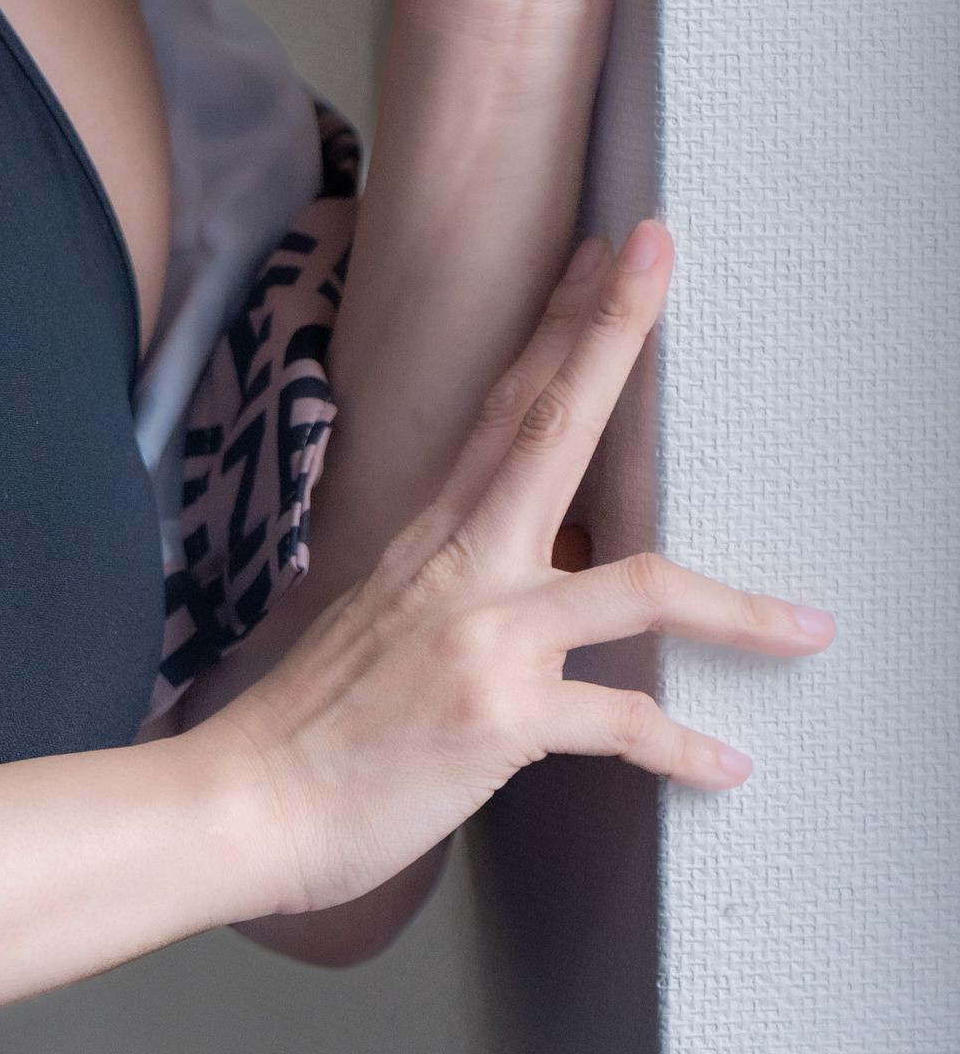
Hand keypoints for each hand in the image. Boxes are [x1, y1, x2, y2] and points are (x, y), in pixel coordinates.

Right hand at [191, 225, 833, 916]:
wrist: (246, 801)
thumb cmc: (311, 727)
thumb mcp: (384, 625)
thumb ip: (461, 589)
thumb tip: (539, 573)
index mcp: (431, 541)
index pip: (504, 408)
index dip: (559, 328)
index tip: (603, 256)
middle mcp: (459, 567)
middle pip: (552, 428)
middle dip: (612, 335)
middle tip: (659, 251)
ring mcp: (482, 638)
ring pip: (637, 585)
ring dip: (737, 607)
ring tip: (808, 624)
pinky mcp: (500, 719)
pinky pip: (621, 723)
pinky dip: (681, 748)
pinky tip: (724, 765)